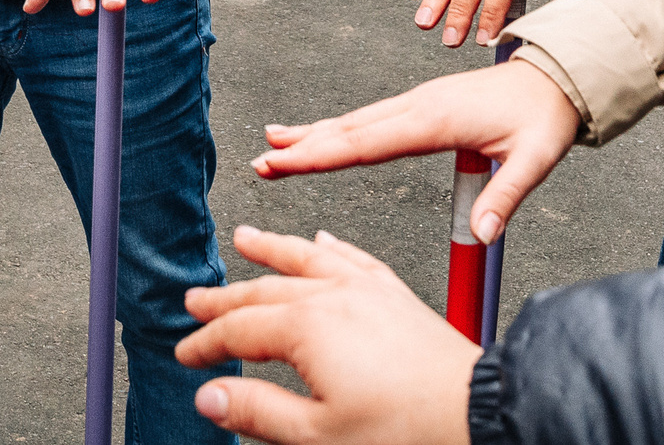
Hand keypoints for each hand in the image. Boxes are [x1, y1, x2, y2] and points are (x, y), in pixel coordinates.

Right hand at [178, 225, 475, 444]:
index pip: (240, 329)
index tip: (186, 353)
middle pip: (266, 289)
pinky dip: (332, 246)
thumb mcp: (318, 435)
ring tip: (246, 239)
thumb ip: (259, 412)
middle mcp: (336, 296)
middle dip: (227, 297)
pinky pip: (354, 257)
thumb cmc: (407, 428)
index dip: (207, 342)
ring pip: (308, 258)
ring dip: (273, 249)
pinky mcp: (396, 295)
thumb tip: (211, 398)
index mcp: (309, 327)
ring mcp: (368, 290)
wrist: (476, 412)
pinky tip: (324, 241)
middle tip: (197, 300)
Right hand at [254, 58, 579, 243]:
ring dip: (314, 135)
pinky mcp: (422, 106)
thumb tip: (483, 235)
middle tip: (261, 162)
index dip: (322, 154)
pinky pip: (370, 120)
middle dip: (304, 147)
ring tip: (272, 144)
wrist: (557, 77)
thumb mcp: (536, 158)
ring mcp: (418, 103)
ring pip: (356, 122)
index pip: (368, 142)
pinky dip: (338, 129)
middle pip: (350, 130)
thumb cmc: (546, 116)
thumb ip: (507, 196)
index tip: (284, 161)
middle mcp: (418, 106)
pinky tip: (320, 133)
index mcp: (436, 118)